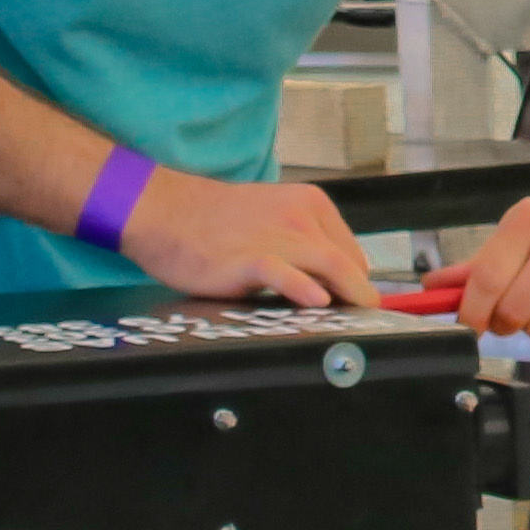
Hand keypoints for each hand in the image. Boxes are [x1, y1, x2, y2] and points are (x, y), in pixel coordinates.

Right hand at [121, 168, 378, 308]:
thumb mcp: (272, 219)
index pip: (351, 252)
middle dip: (360, 296)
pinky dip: (303, 287)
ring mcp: (276, 236)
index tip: (356, 305)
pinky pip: (284, 273)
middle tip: (365, 323)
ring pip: (330, 266)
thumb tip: (331, 282)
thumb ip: (302, 243)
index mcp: (311, 205)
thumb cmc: (216, 222)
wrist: (164, 210)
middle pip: (348, 263)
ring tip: (355, 322)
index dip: (355, 283)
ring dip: (348, 297)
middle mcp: (301, 217)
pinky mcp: (249, 257)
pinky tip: (317, 301)